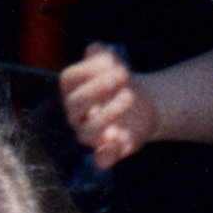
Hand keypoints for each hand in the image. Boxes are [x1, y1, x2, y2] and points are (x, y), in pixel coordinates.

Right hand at [59, 45, 159, 167]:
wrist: (144, 103)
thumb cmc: (122, 81)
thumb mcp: (112, 62)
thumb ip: (101, 53)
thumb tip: (95, 51)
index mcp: (72, 91)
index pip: (68, 80)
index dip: (89, 69)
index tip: (112, 62)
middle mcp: (76, 115)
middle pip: (74, 105)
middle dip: (98, 88)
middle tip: (122, 75)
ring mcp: (91, 135)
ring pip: (85, 133)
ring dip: (107, 114)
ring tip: (129, 98)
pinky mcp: (109, 151)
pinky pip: (100, 161)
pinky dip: (107, 154)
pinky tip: (118, 140)